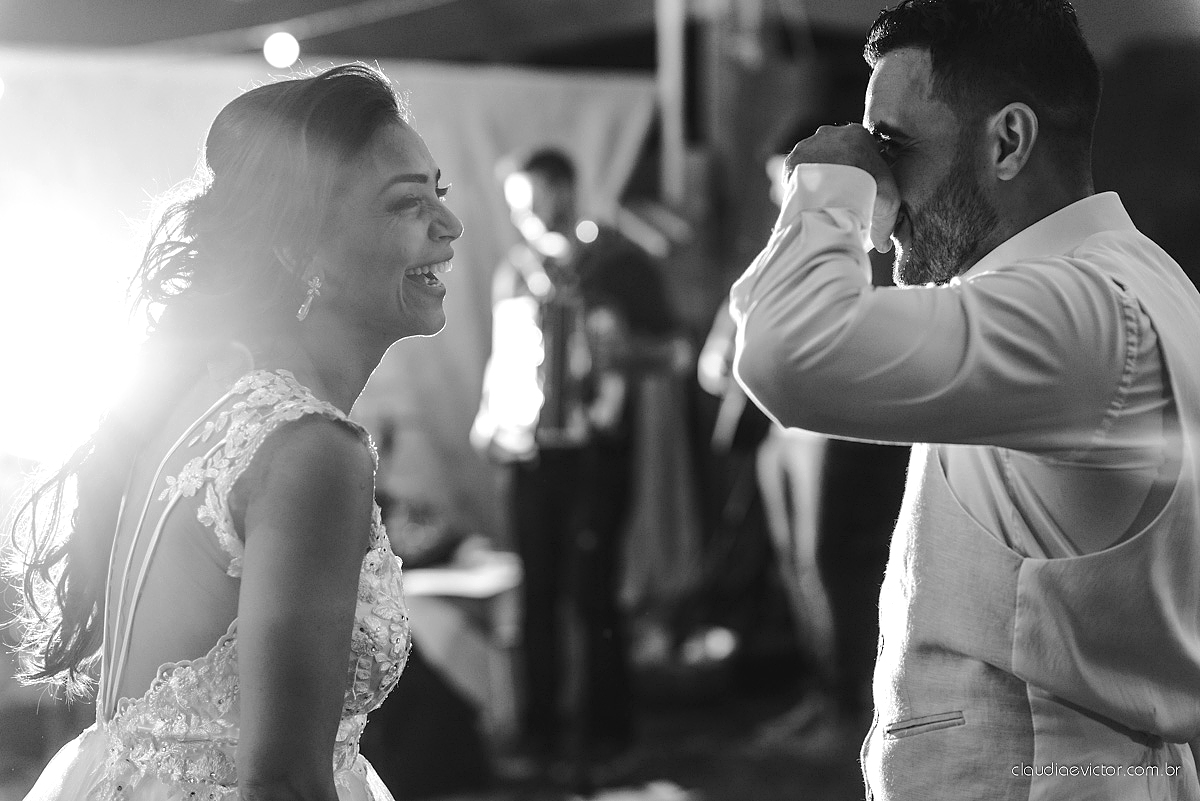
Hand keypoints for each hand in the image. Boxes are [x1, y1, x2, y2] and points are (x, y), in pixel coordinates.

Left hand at [783, 123, 899, 252]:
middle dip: (838, 170)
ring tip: (824, 200)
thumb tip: (884, 246)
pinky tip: (809, 199)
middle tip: (840, 195)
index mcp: (858, 134)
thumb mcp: (889, 203)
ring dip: (819, 176)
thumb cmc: (867, 191)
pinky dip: (802, 184)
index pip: (860, 149)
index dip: (861, 170)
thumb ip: (887, 222)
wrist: (833, 193)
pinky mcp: (792, 160)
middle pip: (835, 153)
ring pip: (814, 161)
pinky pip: (797, 172)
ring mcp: (809, 144)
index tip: (860, 188)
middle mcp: (831, 133)